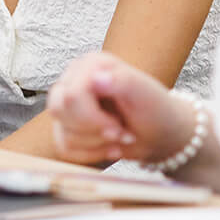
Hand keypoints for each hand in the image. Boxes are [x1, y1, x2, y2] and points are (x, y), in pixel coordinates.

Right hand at [45, 52, 194, 164]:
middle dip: (93, 130)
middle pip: (60, 110)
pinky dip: (90, 154)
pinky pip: (63, 148)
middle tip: (119, 132)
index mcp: (90, 65)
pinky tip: (109, 147)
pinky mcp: (65, 126)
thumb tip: (96, 78)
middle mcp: (73, 80)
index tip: (119, 126)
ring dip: (96, 143)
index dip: (94, 118)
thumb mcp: (145, 94)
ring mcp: (67, 104)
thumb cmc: (156, 110)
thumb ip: (122, 81)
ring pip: (62, 132)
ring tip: (119, 137)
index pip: (73, 95)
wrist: (159, 133)